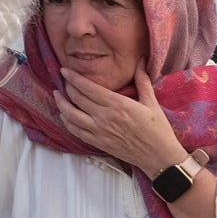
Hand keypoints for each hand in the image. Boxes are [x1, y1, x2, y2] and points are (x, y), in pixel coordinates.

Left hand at [53, 64, 185, 178]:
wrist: (159, 157)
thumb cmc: (158, 130)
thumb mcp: (152, 102)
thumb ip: (142, 80)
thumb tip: (141, 61)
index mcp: (118, 104)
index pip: (88, 88)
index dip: (73, 78)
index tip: (64, 70)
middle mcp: (105, 117)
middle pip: (77, 99)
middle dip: (66, 87)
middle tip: (63, 80)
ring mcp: (99, 132)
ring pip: (71, 115)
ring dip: (61, 104)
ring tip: (57, 96)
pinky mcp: (98, 143)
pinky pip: (75, 131)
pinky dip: (66, 122)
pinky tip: (64, 115)